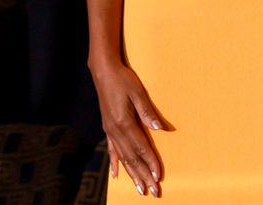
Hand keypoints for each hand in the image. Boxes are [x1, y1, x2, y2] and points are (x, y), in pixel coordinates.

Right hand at [91, 60, 164, 197]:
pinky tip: (116, 175)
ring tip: (139, 188)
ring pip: (122, 157)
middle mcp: (115, 130)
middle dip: (142, 175)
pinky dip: (115, 163)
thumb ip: (147, 111)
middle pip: (131, 157)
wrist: (103, 71)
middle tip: (152, 191)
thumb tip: (159, 129)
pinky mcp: (107, 127)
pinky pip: (112, 149)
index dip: (150, 162)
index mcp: (124, 122)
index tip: (158, 176)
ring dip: (132, 173)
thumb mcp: (138, 92)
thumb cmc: (123, 79)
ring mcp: (110, 130)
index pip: (140, 147)